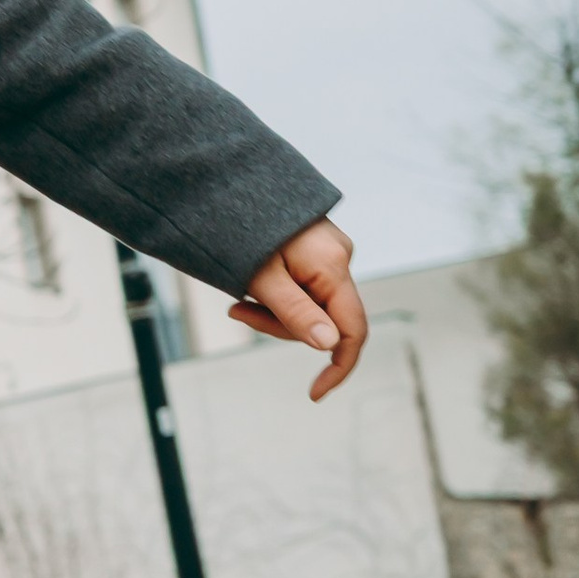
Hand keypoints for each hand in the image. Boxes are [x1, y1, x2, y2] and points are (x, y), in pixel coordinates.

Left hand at [228, 216, 366, 401]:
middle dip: (281, 326)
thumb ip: (296, 313)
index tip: (315, 394)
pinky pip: (303, 287)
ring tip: (237, 297)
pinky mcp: (314, 250)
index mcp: (333, 265)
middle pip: (324, 319)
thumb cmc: (240, 225)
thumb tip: (329, 347)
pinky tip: (250, 287)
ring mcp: (328, 253)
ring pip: (310, 305)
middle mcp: (339, 257)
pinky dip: (277, 296)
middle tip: (237, 311)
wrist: (225, 183)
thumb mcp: (261, 277)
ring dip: (274, 311)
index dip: (338, 366)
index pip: (354, 329)